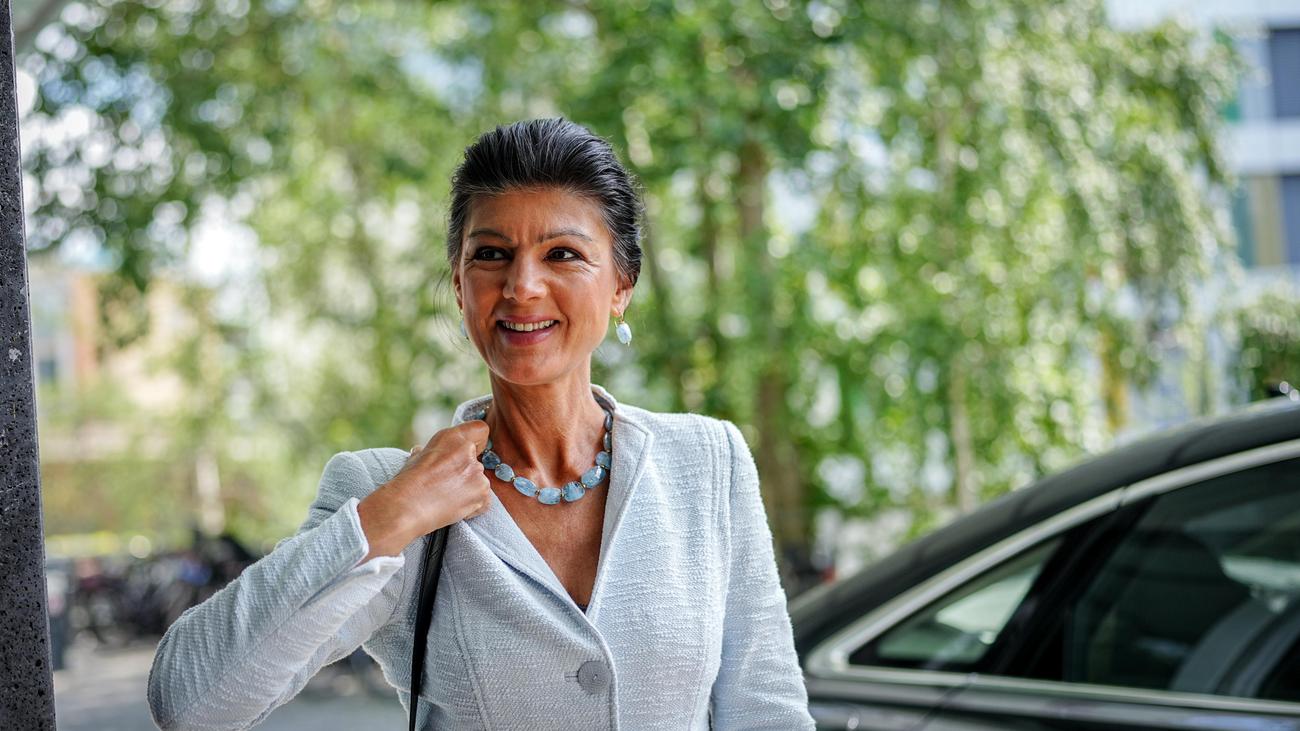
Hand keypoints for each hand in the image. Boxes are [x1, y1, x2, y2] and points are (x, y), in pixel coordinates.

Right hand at [356, 421, 491, 559]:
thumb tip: (422, 451)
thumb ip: (431, 452)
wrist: (406, 507)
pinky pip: (484, 500)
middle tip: (448, 484)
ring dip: (469, 489)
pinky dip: (473, 505)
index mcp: (452, 437)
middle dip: (466, 472)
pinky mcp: (482, 493)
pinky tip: (454, 507)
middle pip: (478, 461)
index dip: (476, 442)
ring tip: (448, 498)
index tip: (466, 453)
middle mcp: (468, 452)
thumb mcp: (417, 457)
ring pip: (480, 481)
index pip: (481, 430)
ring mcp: (477, 473)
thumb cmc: (407, 483)